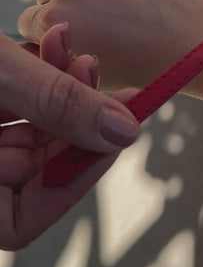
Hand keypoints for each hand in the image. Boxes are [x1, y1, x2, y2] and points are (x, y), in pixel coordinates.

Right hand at [0, 24, 139, 248]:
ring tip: (81, 56)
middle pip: (33, 170)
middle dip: (77, 124)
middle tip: (112, 91)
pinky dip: (40, 76)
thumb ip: (53, 102)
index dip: (70, 184)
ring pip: (29, 130)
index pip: (19, 221)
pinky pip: (16, 104)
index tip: (112, 141)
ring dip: (62, 91)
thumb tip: (122, 133)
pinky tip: (57, 44)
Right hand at [18, 0, 202, 90]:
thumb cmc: (148, 66)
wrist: (201, 41)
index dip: (53, 36)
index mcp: (55, 23)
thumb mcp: (90, 75)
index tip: (75, 41)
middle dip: (67, 9)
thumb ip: (57, 57)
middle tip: (101, 25)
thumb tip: (35, 40)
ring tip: (122, 9)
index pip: (28, 22)